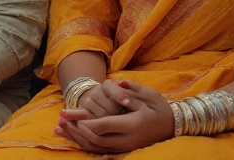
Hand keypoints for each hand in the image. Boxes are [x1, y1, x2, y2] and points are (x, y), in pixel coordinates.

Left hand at [55, 81, 173, 153]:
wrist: (173, 126)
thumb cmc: (161, 108)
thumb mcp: (150, 95)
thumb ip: (133, 90)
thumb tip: (119, 83)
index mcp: (132, 124)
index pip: (103, 126)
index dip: (85, 122)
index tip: (70, 116)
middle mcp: (127, 138)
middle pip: (96, 139)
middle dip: (76, 131)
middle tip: (60, 122)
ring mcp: (126, 146)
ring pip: (97, 147)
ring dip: (77, 139)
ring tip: (60, 130)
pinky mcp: (124, 149)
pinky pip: (102, 150)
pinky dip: (86, 145)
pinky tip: (74, 139)